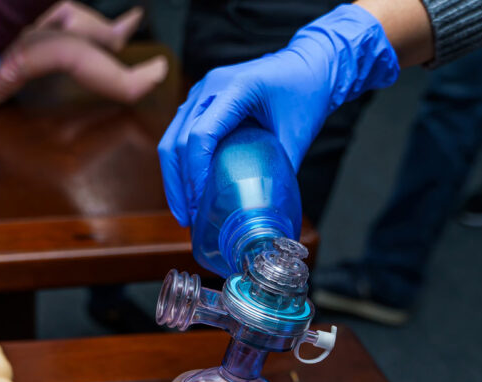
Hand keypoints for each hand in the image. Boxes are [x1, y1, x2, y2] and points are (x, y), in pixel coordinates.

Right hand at [158, 4, 397, 225]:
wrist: (310, 64)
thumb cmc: (308, 92)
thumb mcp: (297, 135)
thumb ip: (279, 172)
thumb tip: (264, 211)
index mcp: (237, 88)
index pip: (200, 135)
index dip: (196, 174)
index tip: (203, 204)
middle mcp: (211, 86)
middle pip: (177, 140)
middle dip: (180, 184)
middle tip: (189, 218)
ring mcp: (201, 92)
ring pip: (171, 139)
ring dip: (174, 178)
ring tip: (185, 212)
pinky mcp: (200, 101)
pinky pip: (179, 135)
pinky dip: (180, 165)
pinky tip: (188, 191)